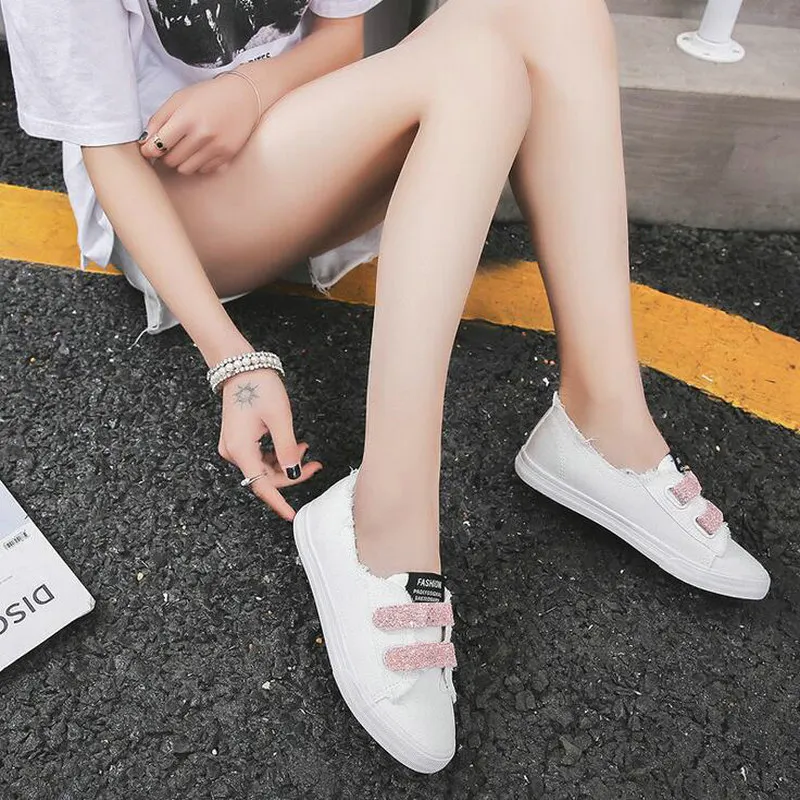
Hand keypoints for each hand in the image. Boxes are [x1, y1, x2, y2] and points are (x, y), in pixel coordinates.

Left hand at [140, 73, 261, 174]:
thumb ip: (159, 119)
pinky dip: (197, 163)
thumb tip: (145, 140)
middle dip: (165, 155)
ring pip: (185, 169)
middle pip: (170, 160)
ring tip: (184, 148)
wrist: (244, 97)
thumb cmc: (209, 96)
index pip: (158, 146)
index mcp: (186, 118)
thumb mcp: (179, 99)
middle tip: (169, 146)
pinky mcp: (226, 156)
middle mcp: (201, 135)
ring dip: (180, 162)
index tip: (148, 149)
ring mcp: (215, 148)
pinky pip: (203, 170)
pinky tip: (200, 150)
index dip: (149, 150)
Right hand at [217, 369, 321, 520]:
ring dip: (286, 463)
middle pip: (265, 477)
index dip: (278, 502)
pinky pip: (260, 456)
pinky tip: (293, 445)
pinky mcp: (239, 440)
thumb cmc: (258, 387)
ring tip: (305, 448)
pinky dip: (277, 455)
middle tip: (314, 465)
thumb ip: (287, 449)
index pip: (261, 486)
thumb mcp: (280, 419)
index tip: (291, 515)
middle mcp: (233, 452)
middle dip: (291, 474)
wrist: (240, 366)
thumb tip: (294, 473)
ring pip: (264, 467)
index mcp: (240, 450)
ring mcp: (234, 446)